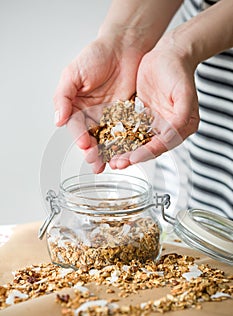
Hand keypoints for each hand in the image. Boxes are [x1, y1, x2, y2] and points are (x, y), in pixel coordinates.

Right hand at [53, 37, 142, 172]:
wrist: (123, 48)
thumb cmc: (96, 56)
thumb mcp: (72, 74)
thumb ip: (63, 97)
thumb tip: (58, 119)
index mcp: (76, 106)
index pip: (76, 126)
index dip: (79, 137)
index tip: (84, 144)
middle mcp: (91, 114)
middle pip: (90, 137)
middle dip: (92, 151)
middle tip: (95, 160)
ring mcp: (109, 117)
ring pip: (106, 139)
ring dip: (106, 153)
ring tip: (107, 164)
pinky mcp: (125, 117)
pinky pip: (123, 133)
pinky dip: (123, 144)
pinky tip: (123, 153)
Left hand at [109, 38, 199, 169]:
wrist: (167, 55)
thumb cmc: (178, 71)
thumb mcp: (184, 93)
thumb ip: (180, 116)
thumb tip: (171, 136)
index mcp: (181, 127)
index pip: (161, 145)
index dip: (146, 153)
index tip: (132, 159)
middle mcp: (167, 129)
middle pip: (147, 147)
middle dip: (131, 156)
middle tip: (116, 164)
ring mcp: (153, 123)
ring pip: (136, 141)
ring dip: (123, 151)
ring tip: (109, 158)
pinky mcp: (141, 117)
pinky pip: (128, 130)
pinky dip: (118, 137)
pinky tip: (107, 143)